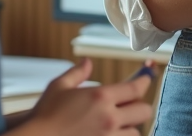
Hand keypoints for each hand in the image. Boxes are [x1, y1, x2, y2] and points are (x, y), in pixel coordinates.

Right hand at [14, 58, 153, 135]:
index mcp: (101, 97)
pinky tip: (113, 133)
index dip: (145, 81)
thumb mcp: (59, 87)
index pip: (136, 88)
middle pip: (143, 111)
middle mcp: (109, 117)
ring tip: (119, 123)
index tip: (147, 77)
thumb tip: (87, 62)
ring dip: (131, 127)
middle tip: (129, 104)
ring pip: (136, 132)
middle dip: (139, 106)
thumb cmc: (44, 115)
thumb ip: (77, 73)